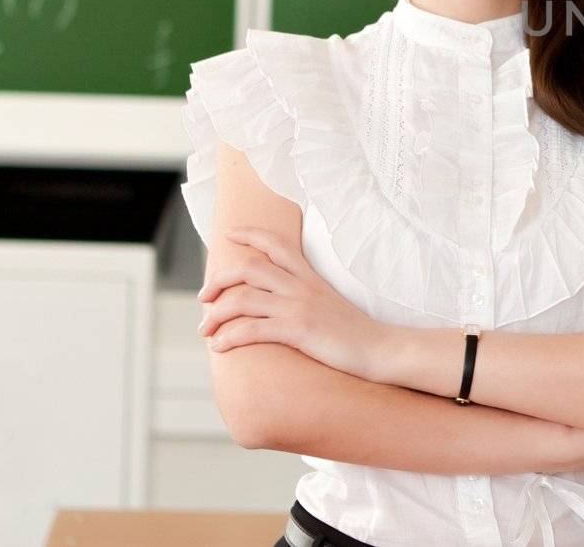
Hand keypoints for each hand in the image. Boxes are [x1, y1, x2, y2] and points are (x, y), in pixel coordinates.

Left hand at [197, 227, 391, 380]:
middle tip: (204, 297)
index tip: (228, 235)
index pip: (276, 243)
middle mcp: (301, 286)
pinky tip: (220, 347)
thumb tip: (278, 300)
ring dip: (215, 314)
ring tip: (205, 329)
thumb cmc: (354, 332)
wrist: (379, 349)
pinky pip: (252, 329)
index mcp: (309, 276)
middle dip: (218, 279)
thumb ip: (305, 294)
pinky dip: (229, 337)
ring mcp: (300, 307)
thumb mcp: (329, 302)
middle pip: (249, 268)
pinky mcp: (299, 330)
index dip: (249, 234)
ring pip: (243, 299)